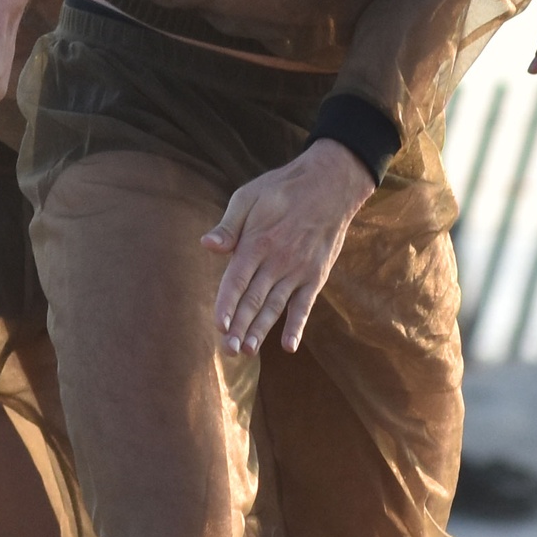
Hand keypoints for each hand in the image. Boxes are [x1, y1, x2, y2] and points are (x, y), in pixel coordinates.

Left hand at [201, 140, 371, 355]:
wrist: (330, 184)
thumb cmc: (281, 189)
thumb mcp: (248, 196)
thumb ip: (229, 226)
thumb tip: (207, 245)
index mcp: (256, 242)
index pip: (237, 280)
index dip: (226, 304)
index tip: (218, 326)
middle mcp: (277, 261)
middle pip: (254, 300)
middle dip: (240, 327)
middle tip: (228, 350)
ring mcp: (298, 270)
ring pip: (276, 307)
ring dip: (261, 331)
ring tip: (247, 351)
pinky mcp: (316, 275)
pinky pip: (305, 305)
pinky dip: (297, 325)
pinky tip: (288, 345)